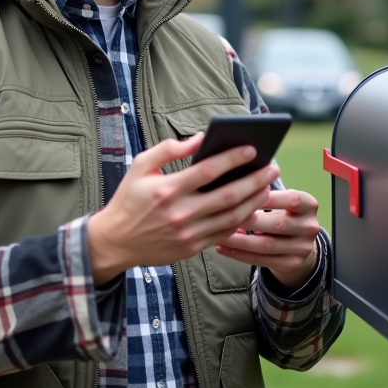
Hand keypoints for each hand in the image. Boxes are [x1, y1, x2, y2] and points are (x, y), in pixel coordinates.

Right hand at [85, 133, 280, 284]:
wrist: (115, 241)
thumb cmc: (129, 199)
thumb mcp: (140, 166)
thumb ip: (169, 149)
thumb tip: (200, 139)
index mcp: (167, 189)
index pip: (207, 171)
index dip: (232, 159)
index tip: (252, 149)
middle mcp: (180, 213)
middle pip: (227, 195)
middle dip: (254, 179)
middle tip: (272, 167)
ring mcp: (187, 234)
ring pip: (231, 217)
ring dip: (254, 201)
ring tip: (267, 186)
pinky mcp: (191, 249)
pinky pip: (224, 233)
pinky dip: (242, 220)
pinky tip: (251, 207)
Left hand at [214, 189, 320, 290]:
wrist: (299, 243)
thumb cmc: (282, 213)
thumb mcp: (284, 200)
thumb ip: (266, 191)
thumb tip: (236, 180)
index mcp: (309, 205)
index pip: (292, 200)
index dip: (271, 198)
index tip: (247, 193)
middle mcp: (310, 227)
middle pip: (277, 225)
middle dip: (249, 220)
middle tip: (224, 215)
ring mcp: (302, 248)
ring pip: (266, 245)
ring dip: (239, 241)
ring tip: (217, 233)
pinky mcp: (291, 264)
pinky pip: (261, 260)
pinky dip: (239, 254)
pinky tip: (221, 247)